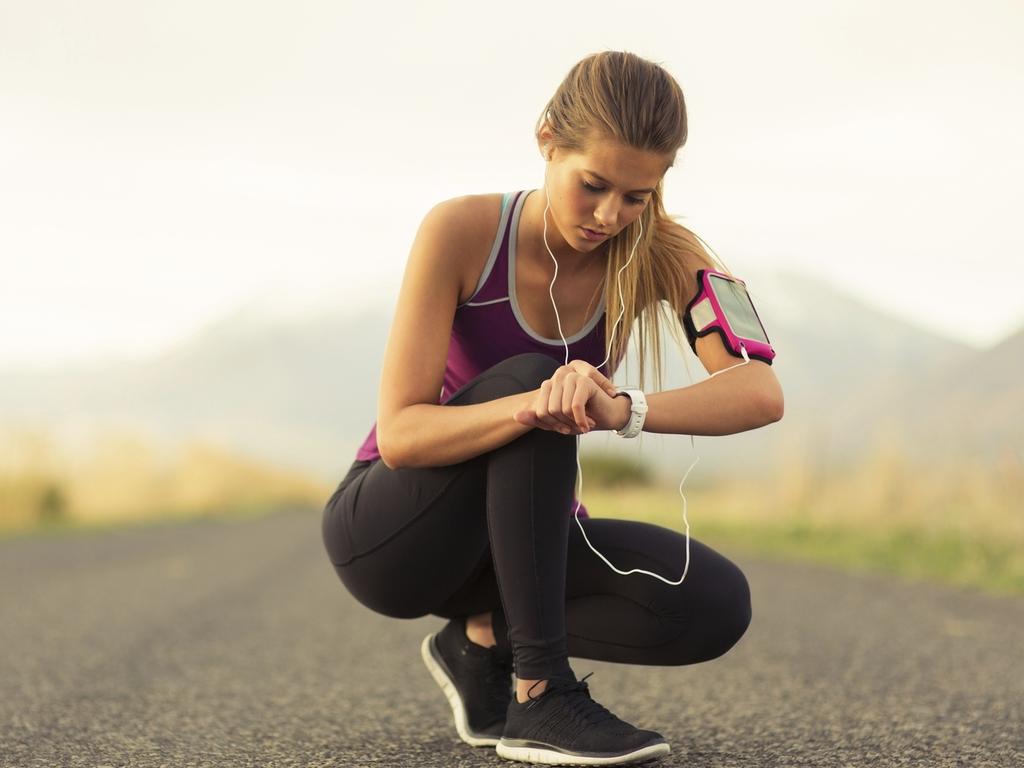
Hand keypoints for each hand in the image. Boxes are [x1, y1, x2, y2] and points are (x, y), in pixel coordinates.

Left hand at [513, 360, 627, 434]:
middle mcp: (558, 378)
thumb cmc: (582, 418)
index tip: (564, 428)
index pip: (539, 411)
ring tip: (583, 423)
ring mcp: (571, 378)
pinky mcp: (584, 382)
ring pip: (561, 409)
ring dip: (573, 423)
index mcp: (549, 385)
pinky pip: (574, 407)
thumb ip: (537, 418)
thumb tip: (515, 416)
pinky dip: (581, 421)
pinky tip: (589, 424)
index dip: (552, 425)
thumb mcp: (557, 422)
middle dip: (563, 424)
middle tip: (576, 426)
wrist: (609, 416)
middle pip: (549, 411)